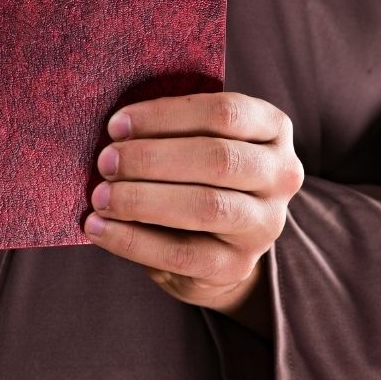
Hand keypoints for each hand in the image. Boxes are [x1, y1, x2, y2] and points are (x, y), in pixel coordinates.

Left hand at [83, 92, 303, 335]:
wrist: (219, 245)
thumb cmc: (198, 175)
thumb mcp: (198, 140)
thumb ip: (173, 128)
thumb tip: (117, 128)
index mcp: (273, 129)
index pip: (225, 113)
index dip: (166, 116)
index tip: (118, 124)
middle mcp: (281, 176)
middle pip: (218, 158)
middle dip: (152, 158)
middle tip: (106, 161)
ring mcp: (264, 225)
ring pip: (205, 206)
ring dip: (142, 199)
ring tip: (101, 196)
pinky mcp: (237, 266)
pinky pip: (180, 254)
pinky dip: (132, 240)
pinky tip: (99, 228)